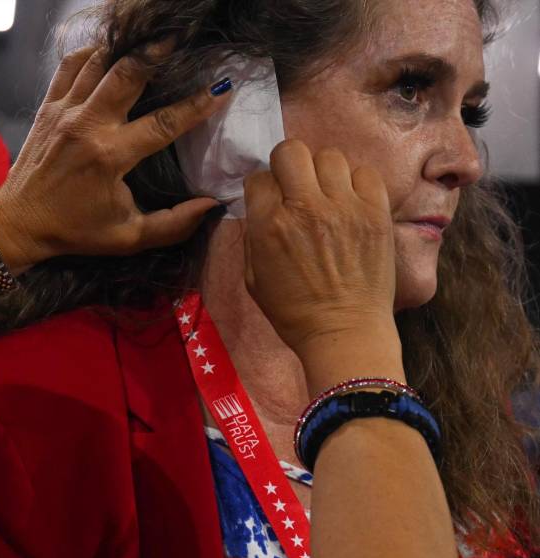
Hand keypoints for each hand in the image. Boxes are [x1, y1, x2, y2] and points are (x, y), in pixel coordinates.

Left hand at [0, 47, 231, 269]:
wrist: (18, 222)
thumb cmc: (75, 231)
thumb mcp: (128, 238)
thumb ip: (174, 225)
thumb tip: (211, 205)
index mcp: (110, 157)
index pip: (164, 123)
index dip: (197, 106)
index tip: (222, 90)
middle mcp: (87, 126)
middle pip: (128, 73)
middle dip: (157, 51)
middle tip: (180, 37)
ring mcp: (64, 111)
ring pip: (100, 62)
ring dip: (127, 48)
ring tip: (151, 40)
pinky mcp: (48, 107)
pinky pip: (71, 65)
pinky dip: (92, 53)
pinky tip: (111, 52)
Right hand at [243, 140, 398, 364]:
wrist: (345, 332)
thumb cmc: (294, 312)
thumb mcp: (253, 278)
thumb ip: (254, 236)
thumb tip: (261, 206)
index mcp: (270, 226)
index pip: (259, 177)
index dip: (263, 189)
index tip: (271, 202)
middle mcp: (305, 208)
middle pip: (291, 151)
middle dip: (288, 166)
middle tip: (296, 188)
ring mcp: (345, 207)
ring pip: (329, 156)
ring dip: (323, 173)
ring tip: (327, 195)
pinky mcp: (376, 212)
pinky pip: (365, 172)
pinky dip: (355, 183)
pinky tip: (351, 203)